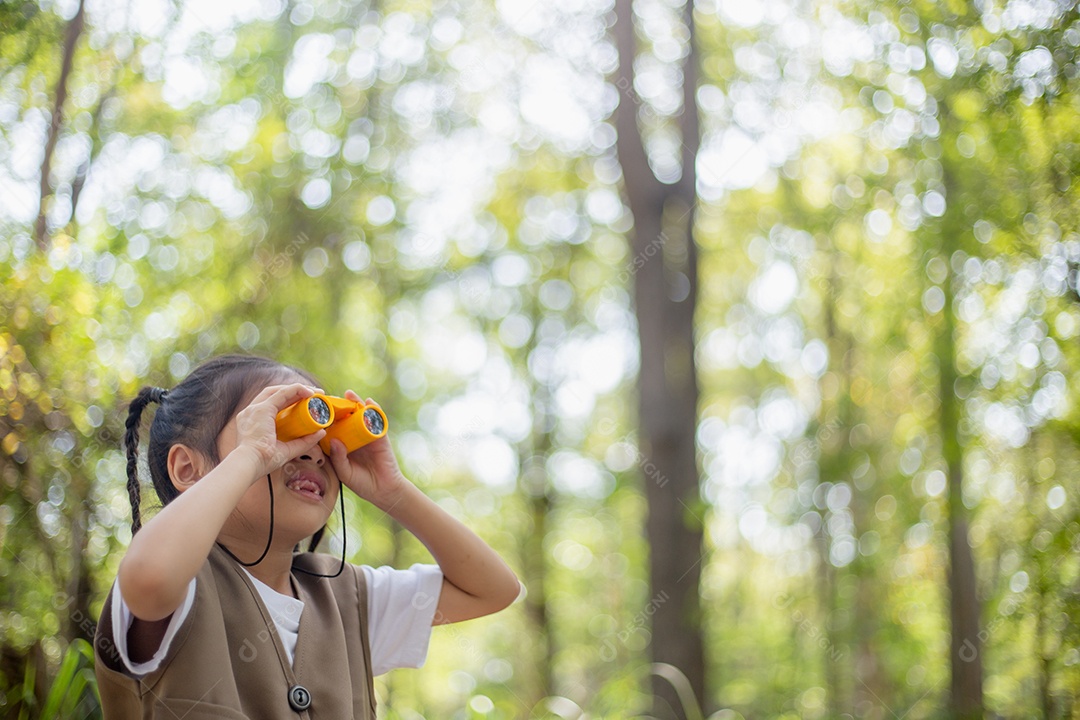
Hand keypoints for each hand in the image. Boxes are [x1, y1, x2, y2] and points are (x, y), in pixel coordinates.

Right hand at [233, 383, 326, 478]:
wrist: (250, 464)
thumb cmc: (263, 462)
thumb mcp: (287, 450)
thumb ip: (304, 442)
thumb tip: (321, 432)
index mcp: (254, 421)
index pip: (273, 405)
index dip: (290, 401)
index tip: (307, 402)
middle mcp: (252, 412)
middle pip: (275, 395)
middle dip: (295, 392)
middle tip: (315, 395)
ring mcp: (255, 409)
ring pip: (278, 391)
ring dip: (298, 389)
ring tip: (315, 392)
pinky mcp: (262, 409)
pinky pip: (282, 393)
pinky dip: (296, 389)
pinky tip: (309, 392)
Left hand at [327, 391, 408, 509]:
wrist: (384, 490)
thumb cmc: (361, 483)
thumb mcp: (344, 472)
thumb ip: (338, 458)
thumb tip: (334, 439)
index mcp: (341, 446)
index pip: (330, 429)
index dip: (323, 420)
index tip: (313, 410)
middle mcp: (353, 437)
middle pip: (345, 418)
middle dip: (338, 407)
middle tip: (330, 396)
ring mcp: (367, 435)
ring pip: (360, 416)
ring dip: (355, 403)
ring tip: (348, 394)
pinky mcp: (380, 436)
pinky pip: (377, 421)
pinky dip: (374, 410)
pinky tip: (370, 402)